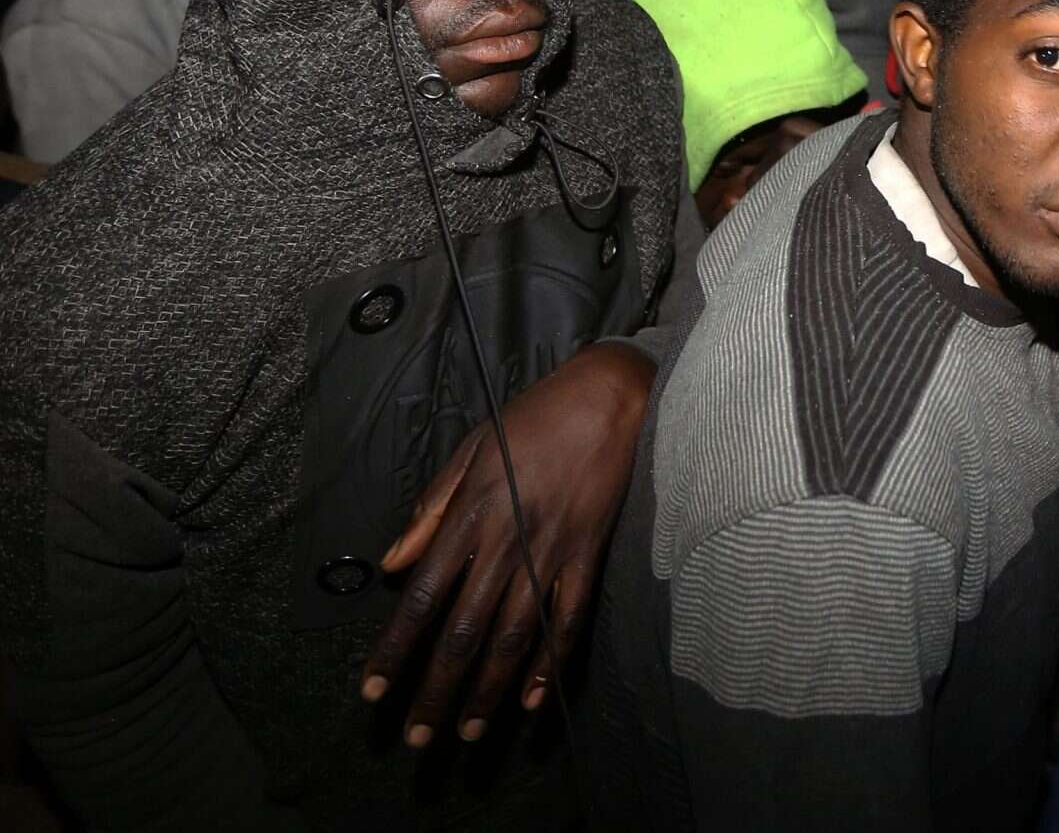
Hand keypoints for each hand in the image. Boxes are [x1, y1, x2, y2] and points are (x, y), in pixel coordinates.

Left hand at [359, 341, 653, 746]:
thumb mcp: (470, 451)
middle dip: (437, 689)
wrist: (608, 399)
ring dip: (488, 690)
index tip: (373, 691)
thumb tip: (391, 563)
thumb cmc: (534, 419)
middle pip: (464, 630)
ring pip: (514, 636)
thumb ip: (430, 509)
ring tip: (467, 733)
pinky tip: (533, 700)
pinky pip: (568, 620)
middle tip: (417, 736)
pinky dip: (551, 663)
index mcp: (472, 514)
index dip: (395, 649)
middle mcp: (508, 541)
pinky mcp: (589, 555)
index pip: (422, 596)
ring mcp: (552, 552)